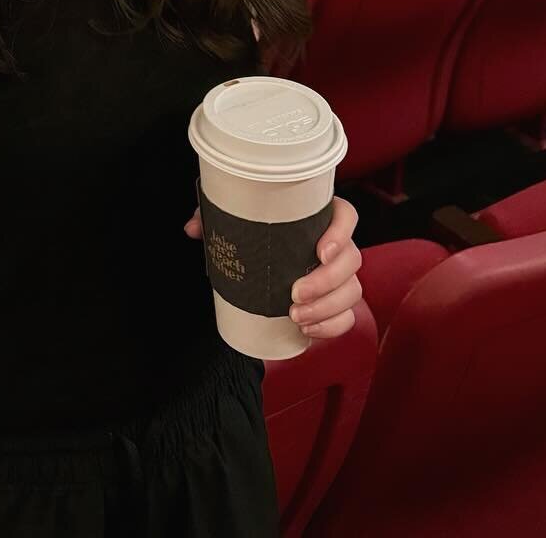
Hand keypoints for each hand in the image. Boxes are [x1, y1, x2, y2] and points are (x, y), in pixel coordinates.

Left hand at [184, 194, 362, 341]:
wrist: (261, 270)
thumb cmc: (256, 237)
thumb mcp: (235, 223)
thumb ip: (214, 219)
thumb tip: (193, 229)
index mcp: (318, 219)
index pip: (345, 216)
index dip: (340, 232)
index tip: (319, 251)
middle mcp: (335, 246)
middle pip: (351, 259)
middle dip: (325, 281)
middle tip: (294, 294)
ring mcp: (339, 277)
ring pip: (352, 291)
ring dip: (327, 308)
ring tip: (297, 317)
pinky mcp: (337, 304)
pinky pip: (347, 317)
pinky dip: (332, 326)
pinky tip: (309, 330)